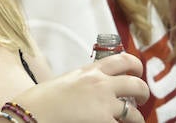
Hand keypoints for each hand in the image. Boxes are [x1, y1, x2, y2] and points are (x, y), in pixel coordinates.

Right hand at [13, 53, 148, 122]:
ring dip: (135, 119)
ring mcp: (104, 103)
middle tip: (139, 101)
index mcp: (89, 71)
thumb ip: (84, 82)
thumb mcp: (66, 81)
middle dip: (143, 94)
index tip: (137, 73)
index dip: (136, 66)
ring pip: (135, 113)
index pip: (123, 59)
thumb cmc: (42, 100)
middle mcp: (100, 84)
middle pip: (137, 84)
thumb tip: (96, 91)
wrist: (31, 112)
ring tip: (129, 122)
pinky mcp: (104, 120)